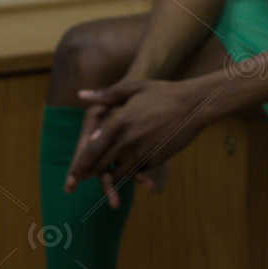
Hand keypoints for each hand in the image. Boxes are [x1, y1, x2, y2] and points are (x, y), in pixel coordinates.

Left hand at [65, 79, 209, 206]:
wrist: (194, 105)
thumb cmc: (162, 93)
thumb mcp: (134, 88)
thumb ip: (106, 95)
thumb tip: (80, 96)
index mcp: (118, 121)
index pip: (92, 148)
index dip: (81, 163)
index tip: (73, 174)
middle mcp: (128, 140)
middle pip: (102, 165)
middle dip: (91, 174)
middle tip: (82, 181)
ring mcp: (142, 152)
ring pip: (118, 173)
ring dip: (110, 177)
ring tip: (103, 180)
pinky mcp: (155, 160)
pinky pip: (136, 172)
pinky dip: (129, 174)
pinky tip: (126, 173)